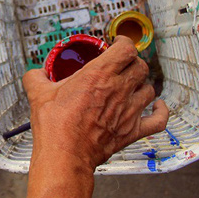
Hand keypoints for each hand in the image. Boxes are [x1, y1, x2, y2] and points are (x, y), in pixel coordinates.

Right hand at [23, 35, 168, 170]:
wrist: (65, 154)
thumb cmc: (54, 125)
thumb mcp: (37, 93)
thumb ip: (36, 76)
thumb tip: (36, 73)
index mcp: (98, 75)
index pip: (125, 49)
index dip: (124, 43)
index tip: (118, 44)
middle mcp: (118, 90)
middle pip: (140, 66)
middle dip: (132, 62)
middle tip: (122, 64)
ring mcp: (129, 111)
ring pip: (149, 89)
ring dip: (142, 84)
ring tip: (132, 85)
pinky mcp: (133, 131)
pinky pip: (159, 119)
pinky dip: (161, 111)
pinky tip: (157, 106)